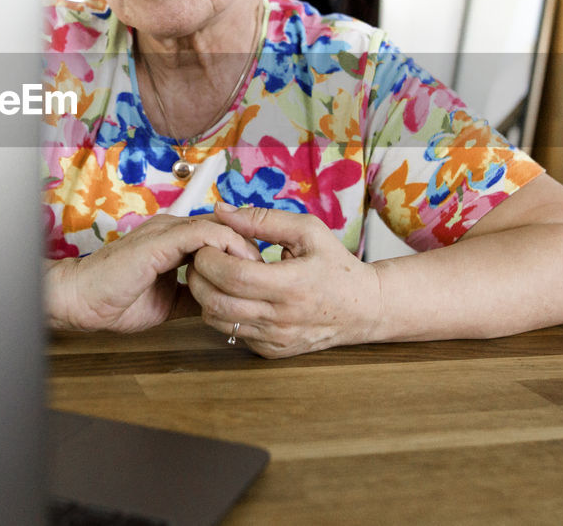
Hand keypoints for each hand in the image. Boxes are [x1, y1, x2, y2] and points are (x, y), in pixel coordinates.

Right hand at [46, 213, 262, 332]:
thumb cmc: (115, 300)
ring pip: (219, 227)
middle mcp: (171, 229)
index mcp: (172, 241)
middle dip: (250, 248)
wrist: (82, 300)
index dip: (242, 252)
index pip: (218, 236)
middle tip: (268, 273)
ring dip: (243, 248)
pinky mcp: (160, 240)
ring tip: (258, 272)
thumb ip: (192, 294)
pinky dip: (225, 247)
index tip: (260, 276)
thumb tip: (220, 304)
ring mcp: (165, 231)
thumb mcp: (167, 301)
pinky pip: (202, 234)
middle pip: (225, 227)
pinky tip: (238, 267)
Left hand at [187, 203, 382, 357]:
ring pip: (216, 321)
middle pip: (216, 301)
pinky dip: (224, 313)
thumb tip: (221, 211)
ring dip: (206, 296)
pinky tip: (237, 295)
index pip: (233, 275)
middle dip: (198, 276)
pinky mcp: (271, 351)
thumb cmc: (336, 265)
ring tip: (217, 275)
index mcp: (292, 284)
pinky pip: (231, 333)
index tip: (208, 244)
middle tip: (202, 258)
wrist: (364, 309)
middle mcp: (282, 318)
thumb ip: (262, 219)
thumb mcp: (308, 231)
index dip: (210, 258)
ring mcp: (275, 339)